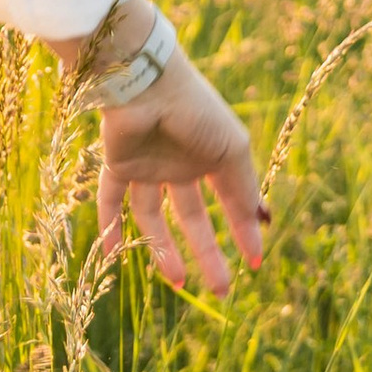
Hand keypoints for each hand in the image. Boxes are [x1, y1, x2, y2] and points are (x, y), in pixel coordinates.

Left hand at [47, 31, 264, 298]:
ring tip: (178, 283)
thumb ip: (243, 189)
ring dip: (164, 250)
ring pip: (153, 217)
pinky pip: (110, 201)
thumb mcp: (232, 152)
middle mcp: (179, 163)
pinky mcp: (117, 164)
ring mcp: (147, 165)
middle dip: (207, 252)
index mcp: (210, 155)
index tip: (255, 263)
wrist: (146, 81)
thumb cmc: (196, 111)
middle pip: (192, 217)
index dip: (243, 230)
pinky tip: (114, 255)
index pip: (229, 201)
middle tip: (221, 289)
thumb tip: (261, 226)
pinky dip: (109, 227)